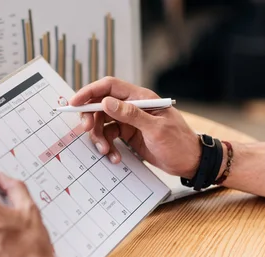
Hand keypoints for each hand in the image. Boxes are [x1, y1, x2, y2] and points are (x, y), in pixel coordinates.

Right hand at [70, 77, 200, 178]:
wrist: (189, 162)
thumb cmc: (178, 142)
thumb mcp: (155, 128)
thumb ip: (130, 114)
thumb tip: (107, 102)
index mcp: (140, 98)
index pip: (109, 87)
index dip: (90, 92)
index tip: (75, 102)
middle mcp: (132, 107)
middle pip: (101, 106)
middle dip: (91, 118)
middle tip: (86, 130)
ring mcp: (129, 121)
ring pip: (102, 123)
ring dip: (99, 137)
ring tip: (105, 150)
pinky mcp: (128, 135)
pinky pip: (109, 137)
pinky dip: (108, 147)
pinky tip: (114, 156)